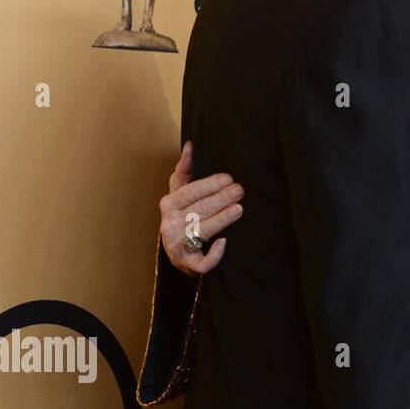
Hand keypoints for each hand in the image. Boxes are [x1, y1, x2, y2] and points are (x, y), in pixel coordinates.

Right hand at [158, 141, 242, 275]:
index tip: (229, 178)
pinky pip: (200, 262)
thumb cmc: (182, 213)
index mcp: (169, 204)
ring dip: (220, 220)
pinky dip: (212, 255)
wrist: (177, 249)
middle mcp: (171, 224)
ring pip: (201, 231)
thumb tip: (191, 145)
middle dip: (221, 199)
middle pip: (199, 209)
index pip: (190, 192)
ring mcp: (178, 244)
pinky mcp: (187, 263)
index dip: (209, 185)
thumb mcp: (179, 190)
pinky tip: (224, 243)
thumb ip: (185, 169)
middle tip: (240, 191)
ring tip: (239, 209)